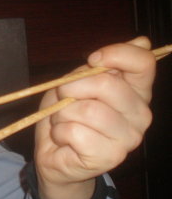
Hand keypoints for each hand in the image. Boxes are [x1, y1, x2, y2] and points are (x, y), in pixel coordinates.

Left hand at [34, 37, 155, 198]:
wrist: (54, 155)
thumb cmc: (66, 115)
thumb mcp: (77, 83)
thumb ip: (102, 66)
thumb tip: (142, 42)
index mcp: (136, 92)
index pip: (143, 63)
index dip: (115, 54)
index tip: (92, 59)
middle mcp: (141, 115)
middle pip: (108, 84)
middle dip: (72, 87)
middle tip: (63, 97)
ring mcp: (129, 138)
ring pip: (87, 110)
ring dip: (63, 113)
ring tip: (63, 121)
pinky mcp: (111, 157)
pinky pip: (75, 131)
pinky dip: (60, 131)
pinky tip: (64, 138)